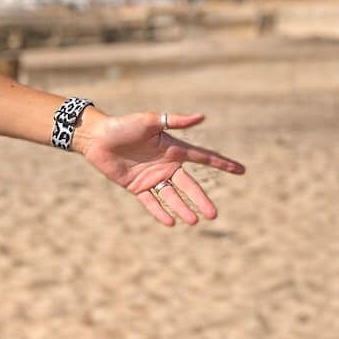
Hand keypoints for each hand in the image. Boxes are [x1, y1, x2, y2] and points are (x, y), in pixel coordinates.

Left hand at [77, 110, 245, 226]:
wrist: (97, 137)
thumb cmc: (123, 125)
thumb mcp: (150, 121)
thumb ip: (175, 121)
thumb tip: (203, 116)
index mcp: (173, 149)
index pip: (203, 158)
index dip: (222, 164)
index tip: (241, 170)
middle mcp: (166, 165)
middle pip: (189, 185)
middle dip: (201, 199)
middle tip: (214, 215)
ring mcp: (152, 177)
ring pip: (172, 196)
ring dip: (182, 208)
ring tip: (194, 221)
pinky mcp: (136, 186)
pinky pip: (151, 202)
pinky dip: (160, 212)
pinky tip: (171, 222)